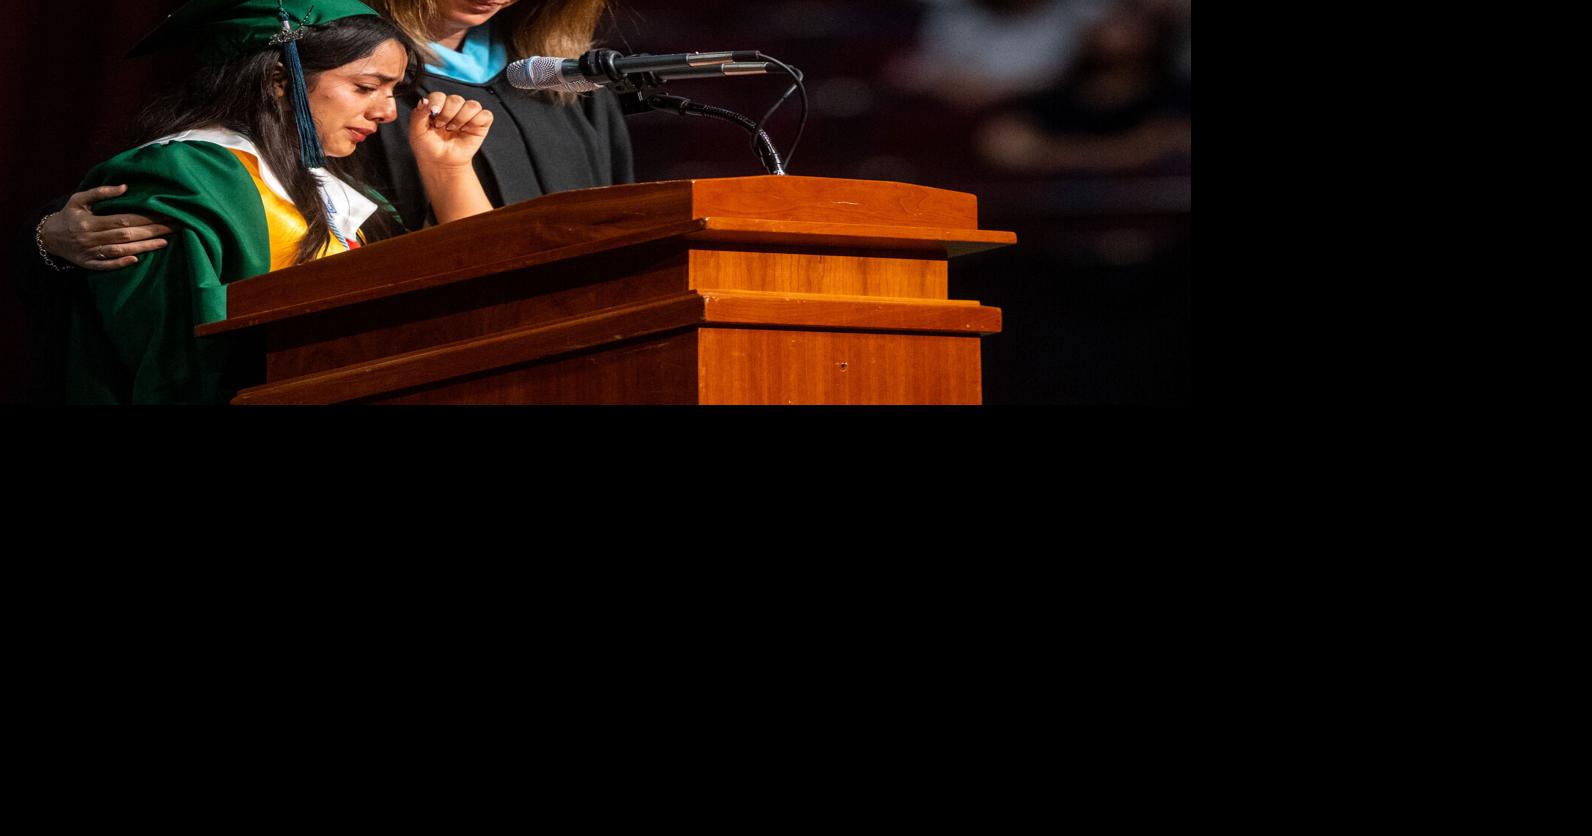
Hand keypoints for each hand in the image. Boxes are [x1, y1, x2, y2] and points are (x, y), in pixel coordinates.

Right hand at [42, 185, 172, 270]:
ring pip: (121, 250)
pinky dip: (121, 263)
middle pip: (126, 235)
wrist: (47, 238)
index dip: (146, 217)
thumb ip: (100, 193)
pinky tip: (138, 260)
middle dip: (152, 231)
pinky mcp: (89, 264)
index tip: (165, 214)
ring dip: (144, 247)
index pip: (124, 219)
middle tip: (174, 227)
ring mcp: (90, 253)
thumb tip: (125, 187)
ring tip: (165, 241)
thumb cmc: (68, 215)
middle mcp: (91, 238)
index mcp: (90, 221)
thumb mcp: (79, 200)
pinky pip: (107, 265)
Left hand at [408, 92, 493, 171]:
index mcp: (436, 106)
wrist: (441, 163)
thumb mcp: (416, 131)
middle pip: (456, 99)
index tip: (433, 118)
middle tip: (443, 127)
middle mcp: (452, 108)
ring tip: (454, 129)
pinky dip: (476, 121)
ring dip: (462, 119)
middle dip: (448, 115)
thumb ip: (418, 114)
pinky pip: (486, 114)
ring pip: (472, 105)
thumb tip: (425, 101)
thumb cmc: (428, 148)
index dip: (437, 104)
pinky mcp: (480, 124)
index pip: (440, 95)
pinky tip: (466, 130)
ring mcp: (467, 115)